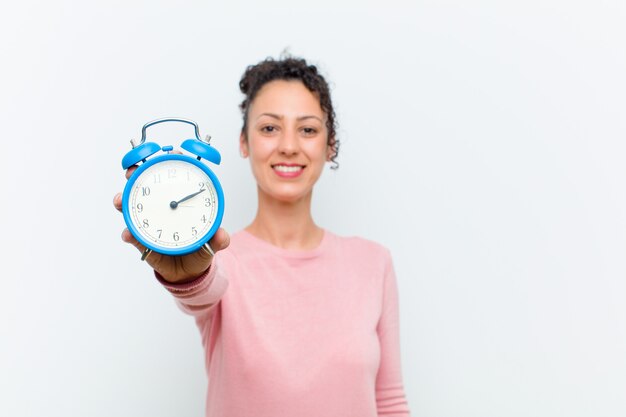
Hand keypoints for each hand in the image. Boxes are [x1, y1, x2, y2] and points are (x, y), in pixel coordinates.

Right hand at [114, 162, 229, 283]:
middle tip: (132, 172)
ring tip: (120, 201)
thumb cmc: (200, 249)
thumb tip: (222, 236)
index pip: (176, 176)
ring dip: (123, 201)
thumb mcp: (213, 243)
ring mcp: (149, 221)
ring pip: (132, 206)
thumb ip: (218, 239)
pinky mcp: (141, 239)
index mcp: (181, 201)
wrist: (188, 273)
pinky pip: (132, 234)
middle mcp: (163, 207)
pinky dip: (129, 233)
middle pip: (146, 184)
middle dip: (136, 174)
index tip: (173, 153)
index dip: (173, 161)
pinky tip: (129, 233)